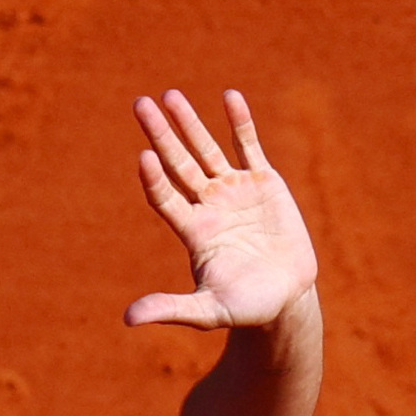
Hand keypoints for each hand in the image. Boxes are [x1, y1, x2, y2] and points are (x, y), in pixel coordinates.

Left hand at [125, 90, 317, 329]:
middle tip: (140, 104)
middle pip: (178, 164)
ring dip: (190, 123)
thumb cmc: (245, 307)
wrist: (286, 298)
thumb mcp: (208, 311)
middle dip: (161, 134)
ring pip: (207, 149)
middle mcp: (208, 205)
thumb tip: (129, 320)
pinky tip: (229, 96)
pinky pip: (248, 146)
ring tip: (171, 95)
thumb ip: (172, 309)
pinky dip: (240, 123)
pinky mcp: (264, 182)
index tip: (143, 155)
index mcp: (193, 231)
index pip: (165, 198)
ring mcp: (234, 191)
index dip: (154, 179)